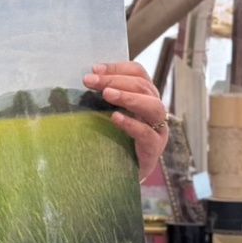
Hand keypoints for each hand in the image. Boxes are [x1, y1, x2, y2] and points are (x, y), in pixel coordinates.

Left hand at [83, 61, 168, 180]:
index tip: (94, 69)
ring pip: (152, 106)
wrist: (120, 175)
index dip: (118, 68)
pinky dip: (132, 124)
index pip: (138, 73)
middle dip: (115, 80)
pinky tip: (115, 118)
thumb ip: (101, 98)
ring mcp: (157, 129)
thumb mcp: (106, 114)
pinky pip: (147, 134)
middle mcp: (154, 110)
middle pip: (143, 86)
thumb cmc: (112, 140)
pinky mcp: (154, 149)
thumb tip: (84, 80)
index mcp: (144, 97)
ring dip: (128, 97)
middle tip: (91, 81)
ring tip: (106, 94)